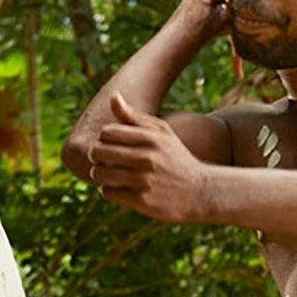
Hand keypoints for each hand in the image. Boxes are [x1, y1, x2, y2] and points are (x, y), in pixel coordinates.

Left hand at [88, 91, 211, 223]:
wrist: (200, 191)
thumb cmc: (175, 158)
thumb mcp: (162, 132)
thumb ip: (134, 116)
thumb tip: (113, 96)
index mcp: (151, 138)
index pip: (107, 132)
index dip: (104, 138)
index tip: (110, 144)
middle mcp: (147, 158)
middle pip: (99, 152)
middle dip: (96, 156)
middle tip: (102, 160)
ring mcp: (144, 180)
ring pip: (100, 173)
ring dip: (99, 173)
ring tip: (106, 174)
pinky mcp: (142, 200)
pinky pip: (109, 192)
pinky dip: (108, 190)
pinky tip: (117, 187)